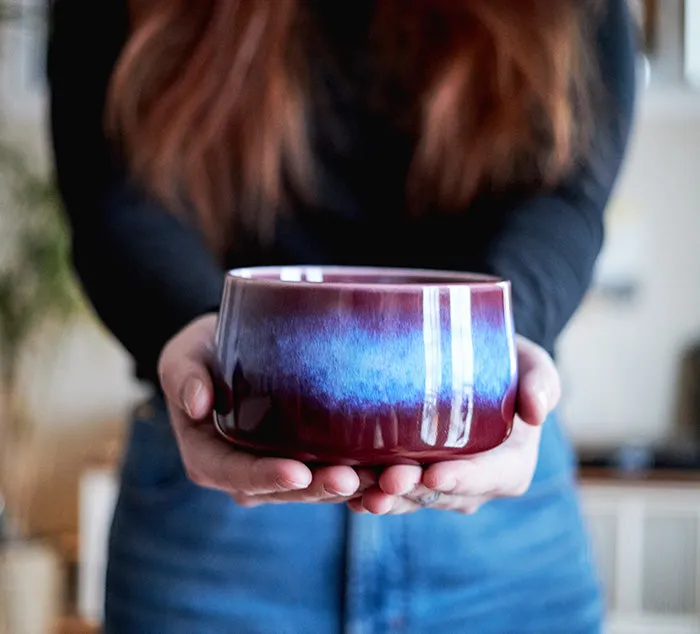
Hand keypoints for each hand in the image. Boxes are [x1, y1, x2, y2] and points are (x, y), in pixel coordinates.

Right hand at [158, 314, 369, 506]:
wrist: (229, 350)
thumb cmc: (202, 353)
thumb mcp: (183, 356)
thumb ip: (183, 375)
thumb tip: (197, 401)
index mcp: (210, 458)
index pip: (237, 475)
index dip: (266, 478)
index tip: (295, 471)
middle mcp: (245, 472)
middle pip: (284, 490)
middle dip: (317, 488)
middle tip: (350, 479)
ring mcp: (277, 467)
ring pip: (315, 488)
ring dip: (348, 488)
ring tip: (379, 479)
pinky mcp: (305, 456)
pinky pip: (332, 470)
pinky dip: (362, 475)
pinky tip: (390, 469)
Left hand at [348, 335, 560, 514]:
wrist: (473, 368)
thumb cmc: (507, 365)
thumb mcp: (532, 364)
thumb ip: (541, 382)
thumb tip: (537, 410)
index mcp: (508, 468)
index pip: (487, 479)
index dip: (462, 480)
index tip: (434, 473)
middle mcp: (471, 486)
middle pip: (439, 494)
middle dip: (412, 491)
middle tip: (385, 480)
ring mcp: (436, 485)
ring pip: (407, 499)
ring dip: (381, 497)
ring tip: (356, 488)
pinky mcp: (408, 476)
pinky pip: (386, 491)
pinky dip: (364, 490)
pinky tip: (341, 485)